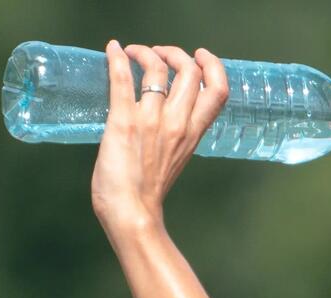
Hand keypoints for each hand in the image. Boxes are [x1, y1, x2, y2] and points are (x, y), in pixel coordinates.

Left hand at [91, 41, 229, 228]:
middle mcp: (176, 123)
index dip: (213, 66)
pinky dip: (118, 59)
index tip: (201, 56)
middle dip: (176, 53)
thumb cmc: (147, 195)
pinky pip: (123, 80)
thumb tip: (162, 120)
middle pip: (189, 71)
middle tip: (159, 53)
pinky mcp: (123, 122)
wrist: (131, 215)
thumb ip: (176, 136)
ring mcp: (150, 121)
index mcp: (192, 133)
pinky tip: (112, 49)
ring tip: (134, 52)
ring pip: (158, 70)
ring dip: (146, 53)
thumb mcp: (176, 159)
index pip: (218, 91)